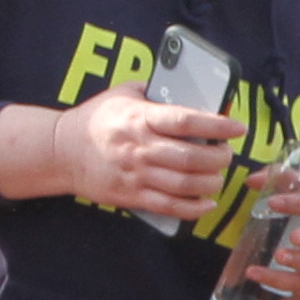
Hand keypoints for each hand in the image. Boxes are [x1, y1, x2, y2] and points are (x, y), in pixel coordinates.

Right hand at [54, 87, 238, 224]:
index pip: (185, 121)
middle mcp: (139, 148)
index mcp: (139, 118)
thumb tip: (193, 92)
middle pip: (191, 158)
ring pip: (185, 185)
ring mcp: (136, 175)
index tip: (237, 127)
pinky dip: (193, 208)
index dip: (216, 125)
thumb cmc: (97, 118)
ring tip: (217, 176)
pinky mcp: (132, 196)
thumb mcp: (124, 93)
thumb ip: (156, 92)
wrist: (61, 151)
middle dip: (219, 158)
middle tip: (225, 154)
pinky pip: (169, 207)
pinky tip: (208, 203)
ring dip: (211, 182)